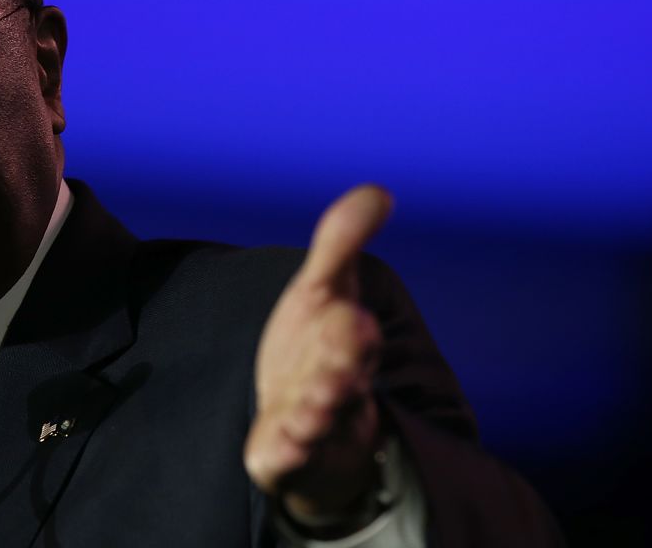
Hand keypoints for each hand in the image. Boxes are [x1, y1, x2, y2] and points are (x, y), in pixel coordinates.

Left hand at [244, 185, 392, 523]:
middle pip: (341, 380)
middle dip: (339, 373)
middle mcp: (337, 388)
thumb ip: (340, 243)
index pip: (352, 336)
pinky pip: (285, 460)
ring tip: (307, 413)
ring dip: (314, 416)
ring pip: (317, 423)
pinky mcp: (284, 457)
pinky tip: (271, 452)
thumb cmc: (317, 349)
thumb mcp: (321, 289)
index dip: (350, 330)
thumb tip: (379, 191)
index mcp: (349, 347)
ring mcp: (313, 427)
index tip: (351, 318)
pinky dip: (283, 456)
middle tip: (335, 368)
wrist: (304, 423)